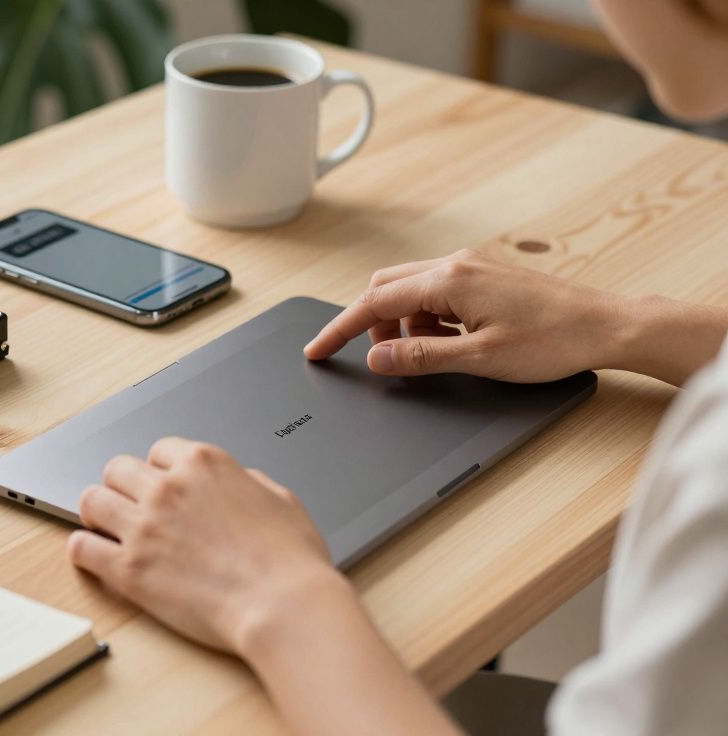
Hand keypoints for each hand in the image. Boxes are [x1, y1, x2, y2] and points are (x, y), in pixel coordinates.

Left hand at [67, 437, 341, 654]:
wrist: (283, 605)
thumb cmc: (291, 560)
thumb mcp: (281, 499)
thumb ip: (248, 482)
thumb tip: (237, 482)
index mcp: (203, 463)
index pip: (160, 450)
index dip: (160, 470)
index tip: (161, 485)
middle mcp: (167, 487)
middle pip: (118, 468)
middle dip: (123, 486)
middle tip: (129, 505)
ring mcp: (144, 527)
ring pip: (91, 500)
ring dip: (97, 512)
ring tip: (104, 526)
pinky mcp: (129, 569)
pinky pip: (81, 547)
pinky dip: (82, 550)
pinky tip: (91, 554)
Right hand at [303, 249, 631, 382]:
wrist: (608, 326)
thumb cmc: (553, 341)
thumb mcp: (479, 359)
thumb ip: (420, 357)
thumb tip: (376, 357)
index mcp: (449, 280)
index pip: (374, 302)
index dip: (340, 329)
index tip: (317, 350)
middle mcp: (456, 264)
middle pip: (386, 287)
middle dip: (372, 324)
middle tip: (381, 359)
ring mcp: (472, 266)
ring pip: (411, 289)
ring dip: (403, 323)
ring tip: (427, 355)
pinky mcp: (485, 275)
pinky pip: (436, 291)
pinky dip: (427, 317)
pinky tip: (451, 341)